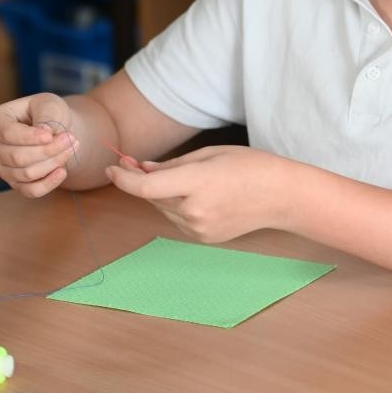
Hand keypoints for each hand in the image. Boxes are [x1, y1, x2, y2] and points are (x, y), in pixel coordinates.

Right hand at [0, 93, 78, 197]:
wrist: (54, 129)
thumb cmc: (47, 112)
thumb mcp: (48, 103)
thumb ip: (46, 116)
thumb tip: (46, 134)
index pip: (7, 133)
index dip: (30, 137)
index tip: (52, 134)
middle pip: (17, 157)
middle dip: (48, 150)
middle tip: (71, 139)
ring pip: (26, 174)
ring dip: (53, 162)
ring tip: (72, 147)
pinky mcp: (13, 183)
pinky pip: (29, 191)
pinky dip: (48, 183)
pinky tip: (62, 171)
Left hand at [106, 146, 292, 242]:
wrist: (280, 196)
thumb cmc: (250, 166)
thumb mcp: (211, 153)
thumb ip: (173, 164)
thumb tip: (144, 169)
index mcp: (197, 183)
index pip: (146, 188)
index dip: (123, 179)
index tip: (112, 168)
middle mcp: (194, 211)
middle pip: (153, 197)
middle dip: (142, 181)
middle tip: (135, 163)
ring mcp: (199, 229)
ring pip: (164, 209)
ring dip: (161, 194)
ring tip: (180, 176)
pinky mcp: (204, 239)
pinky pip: (179, 220)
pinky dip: (178, 206)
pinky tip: (197, 194)